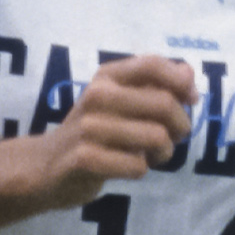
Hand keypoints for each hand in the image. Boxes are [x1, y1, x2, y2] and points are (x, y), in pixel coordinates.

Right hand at [25, 54, 196, 203]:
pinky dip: (141, 170)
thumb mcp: (118, 100)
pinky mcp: (86, 158)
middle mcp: (97, 95)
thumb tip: (189, 73)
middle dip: (180, 125)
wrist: (44, 166)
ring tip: (150, 155)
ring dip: (163, 152)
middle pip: (164, 103)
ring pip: (156, 137)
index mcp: (106, 76)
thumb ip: (153, 85)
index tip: (190, 100)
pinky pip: (137, 165)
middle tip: (173, 137)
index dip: (181, 81)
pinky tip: (127, 167)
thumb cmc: (92, 131)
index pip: (152, 64)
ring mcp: (89, 127)